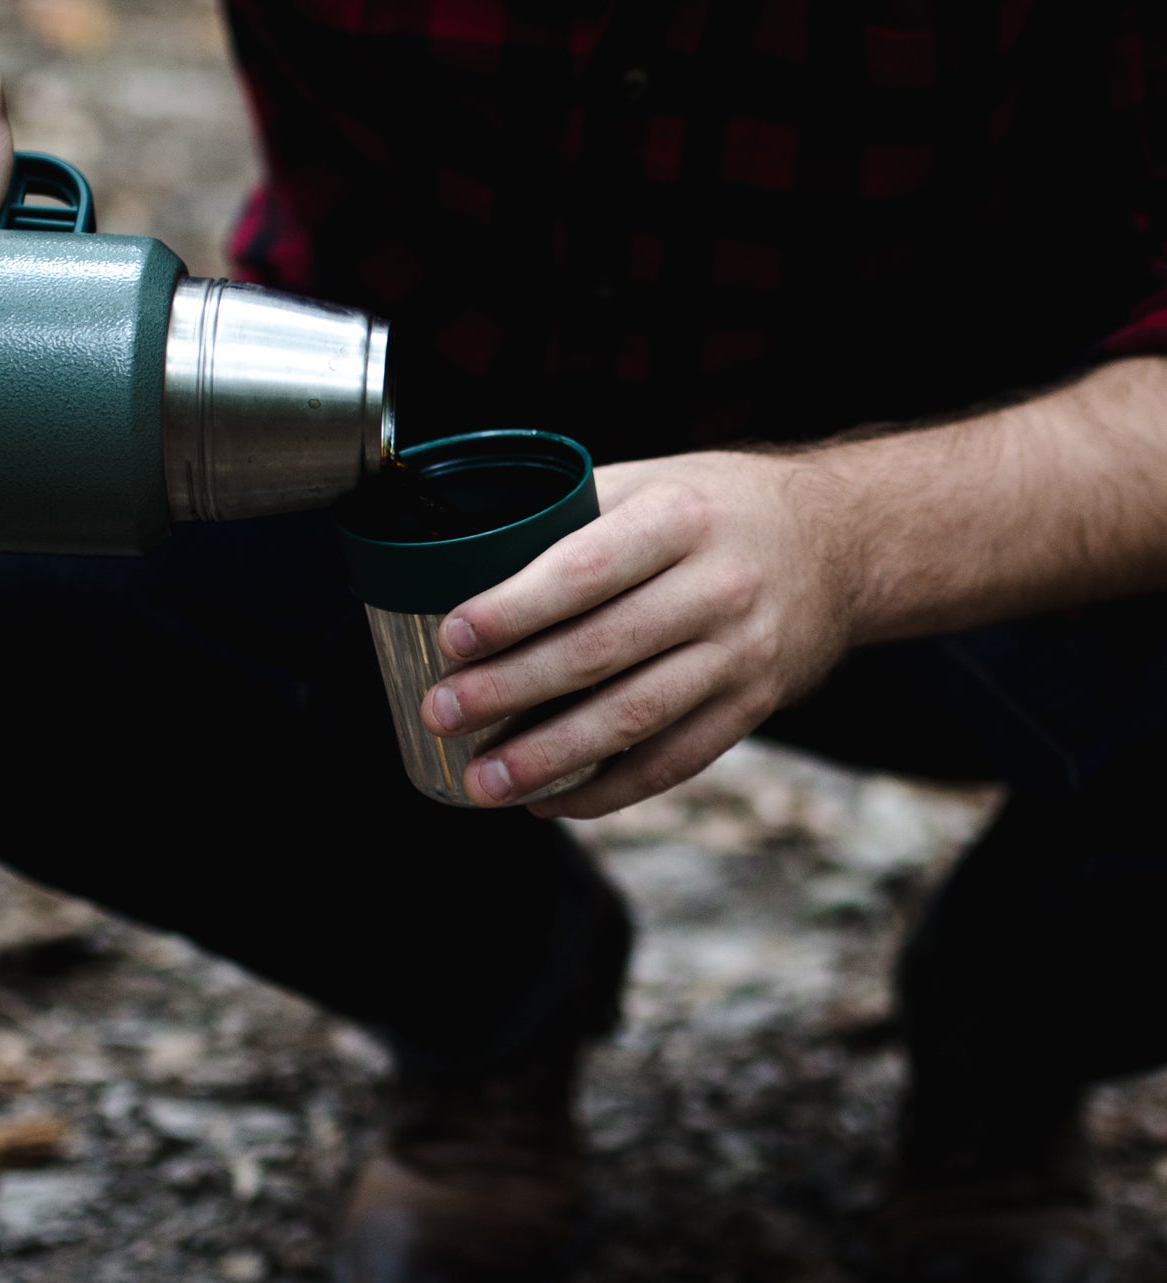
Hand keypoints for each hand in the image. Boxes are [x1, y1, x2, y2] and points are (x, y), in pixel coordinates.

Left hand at [418, 450, 858, 817]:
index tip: (452, 637)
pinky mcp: (752, 708)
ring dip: (549, 756)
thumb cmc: (718, 509)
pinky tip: (549, 799)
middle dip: (510, 690)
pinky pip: (672, 762)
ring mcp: (741, 655)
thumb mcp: (655, 482)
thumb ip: (574, 513)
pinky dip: (606, 790)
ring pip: (633, 718)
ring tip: (482, 780)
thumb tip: (463, 552)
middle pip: (599, 651)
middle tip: (441, 713)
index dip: (515, 608)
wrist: (841, 546)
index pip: (585, 570)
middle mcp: (718, 588)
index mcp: (680, 519)